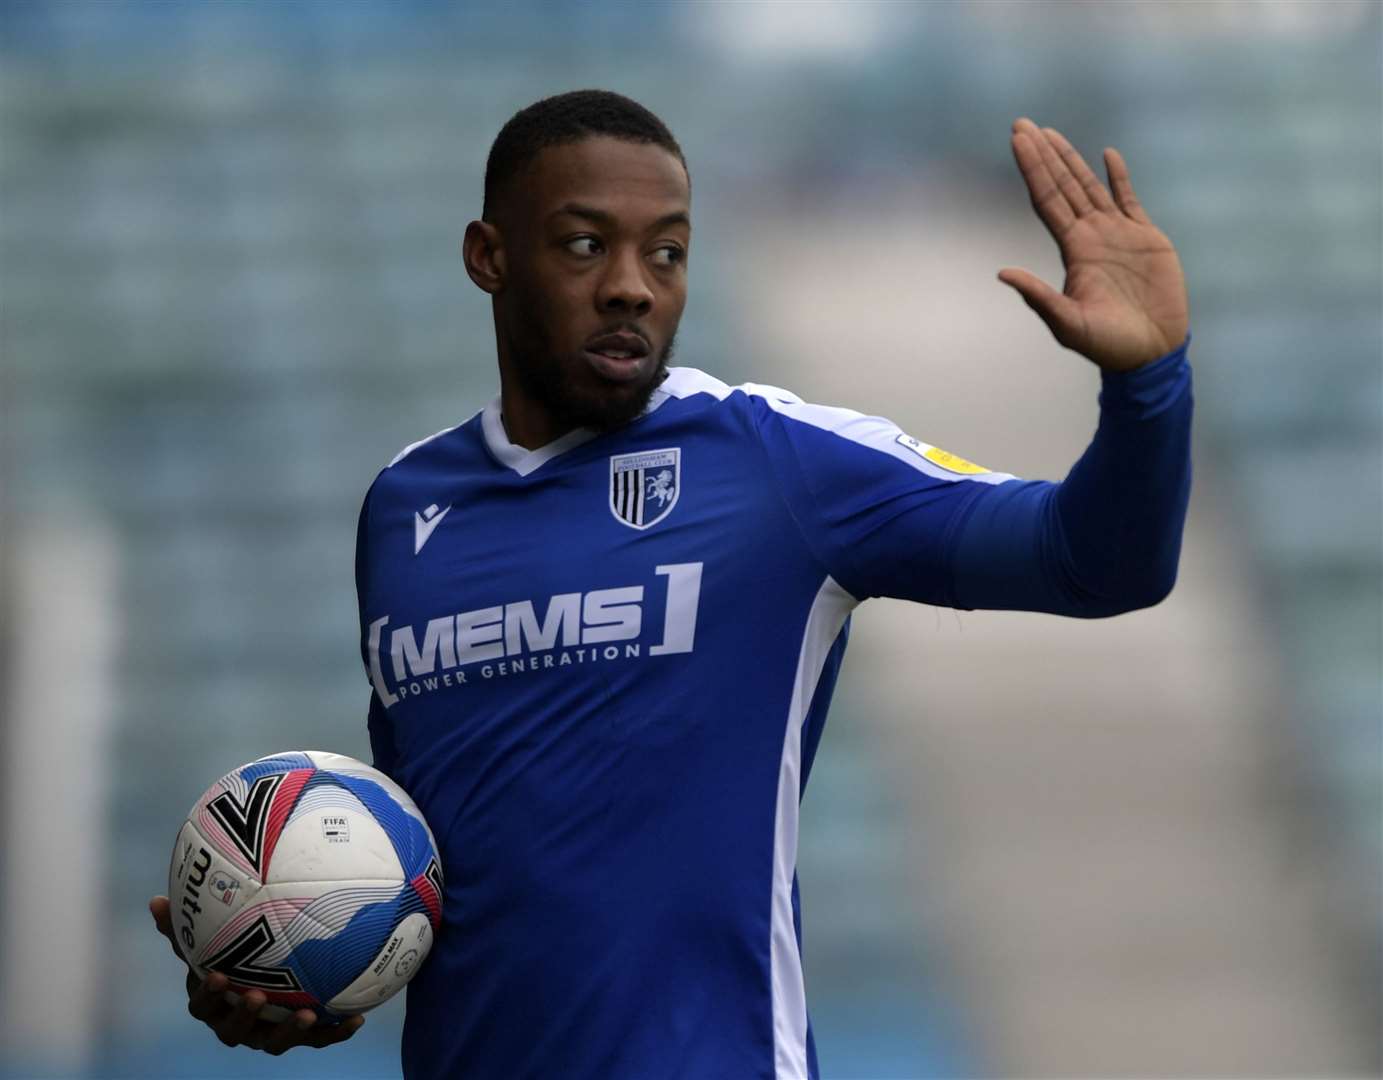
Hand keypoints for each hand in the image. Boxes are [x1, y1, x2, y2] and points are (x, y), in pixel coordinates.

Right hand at [150, 896, 364, 1054]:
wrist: (269, 980)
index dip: (208, 995)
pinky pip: (319, 1039)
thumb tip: (155, 900)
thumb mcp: (209, 941)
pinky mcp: (300, 1036)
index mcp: (214, 1004)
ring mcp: (268, 1034)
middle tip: (256, 996)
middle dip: (244, 1017)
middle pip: (234, 1031)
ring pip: (275, 1042)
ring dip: (290, 1032)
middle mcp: (237, 1024)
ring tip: (307, 1014)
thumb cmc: (231, 956)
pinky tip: (356, 1020)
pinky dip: (335, 1032)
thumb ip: (186, 926)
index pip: (203, 1005)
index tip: (217, 975)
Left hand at [999, 117, 1188, 372]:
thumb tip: (1002, 273)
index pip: (1046, 200)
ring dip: (1070, 160)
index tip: (1017, 141)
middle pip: (1062, 185)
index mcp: (1073, 251)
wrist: (1150, 352)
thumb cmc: (1108, 345)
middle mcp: (1090, 236)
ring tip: (1051, 133)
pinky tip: (1107, 156)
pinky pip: (1129, 199)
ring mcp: (1117, 234)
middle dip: (1042, 155)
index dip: (1032, 170)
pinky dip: (1118, 177)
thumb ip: (1039, 297)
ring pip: (1089, 187)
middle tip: (1021, 124)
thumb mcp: (1068, 323)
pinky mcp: (1146, 238)